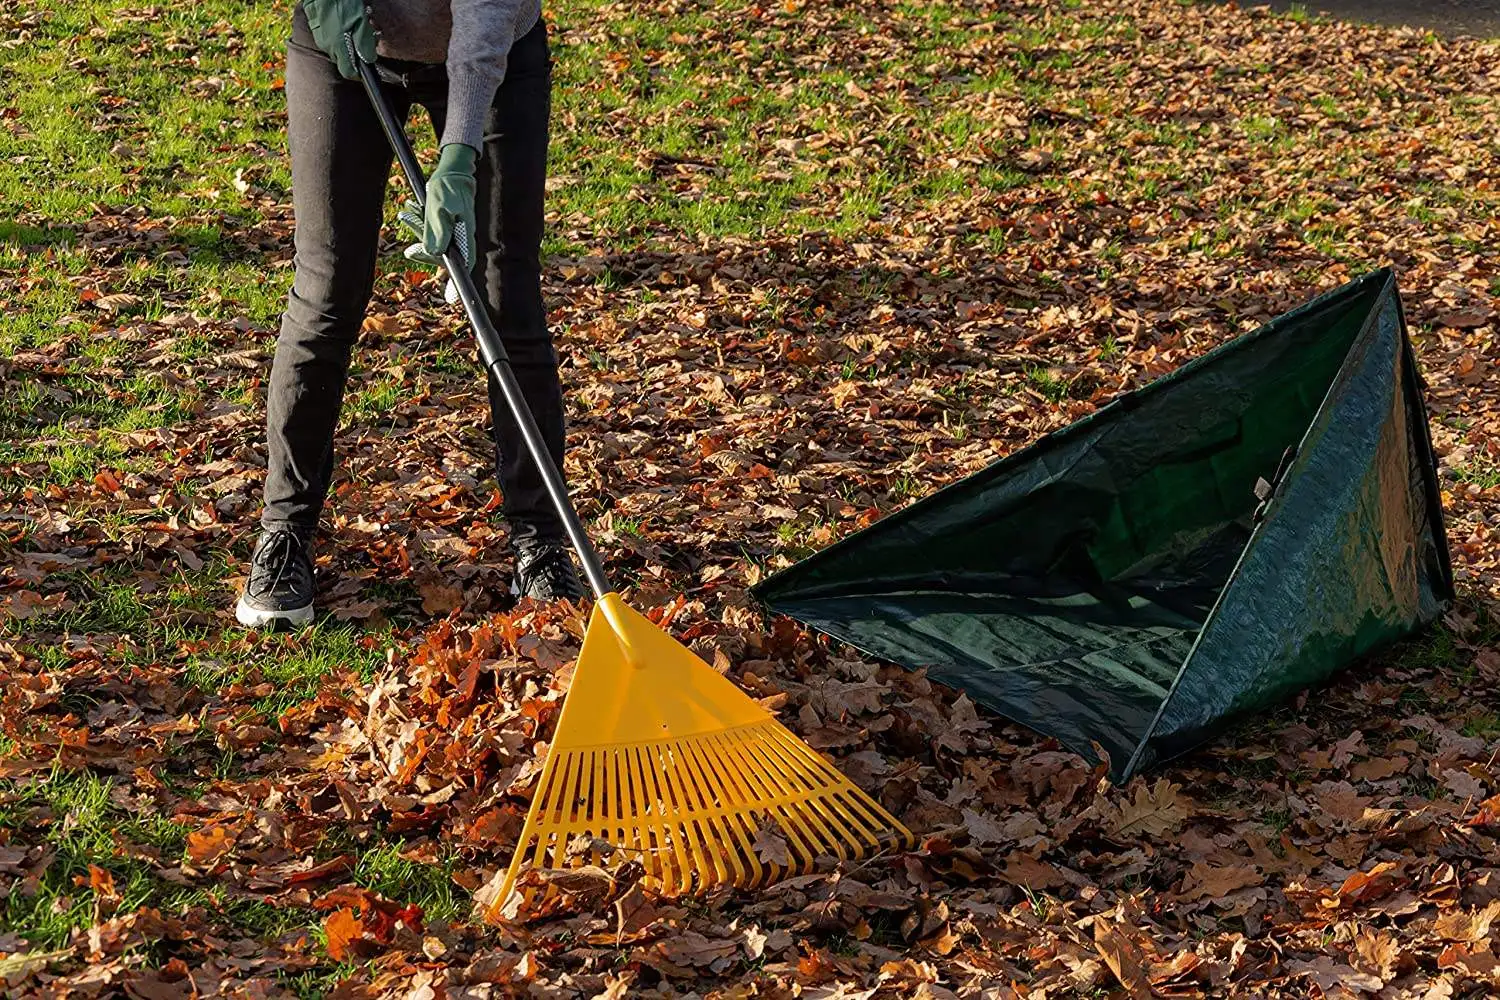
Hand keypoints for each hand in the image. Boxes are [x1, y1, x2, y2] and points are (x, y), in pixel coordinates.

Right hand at [303, 0, 375, 79]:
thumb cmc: (343, 3)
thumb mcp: (361, 22)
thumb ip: (365, 44)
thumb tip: (369, 61)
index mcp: (338, 47)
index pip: (348, 72)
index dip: (358, 72)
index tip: (365, 66)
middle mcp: (327, 46)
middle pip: (343, 61)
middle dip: (353, 56)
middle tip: (361, 42)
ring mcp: (319, 38)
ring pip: (336, 50)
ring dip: (345, 44)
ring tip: (352, 30)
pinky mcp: (316, 29)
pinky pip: (328, 39)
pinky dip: (337, 36)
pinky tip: (342, 24)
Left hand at [401, 143, 478, 304]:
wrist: (451, 170)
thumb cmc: (447, 187)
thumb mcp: (438, 209)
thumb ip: (436, 231)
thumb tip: (433, 253)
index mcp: (464, 236)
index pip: (462, 264)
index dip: (457, 282)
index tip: (454, 299)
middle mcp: (460, 237)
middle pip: (442, 256)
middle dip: (424, 253)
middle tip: (410, 251)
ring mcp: (453, 232)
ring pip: (434, 244)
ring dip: (418, 232)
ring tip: (407, 215)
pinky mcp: (445, 226)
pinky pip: (431, 232)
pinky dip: (419, 225)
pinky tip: (410, 212)